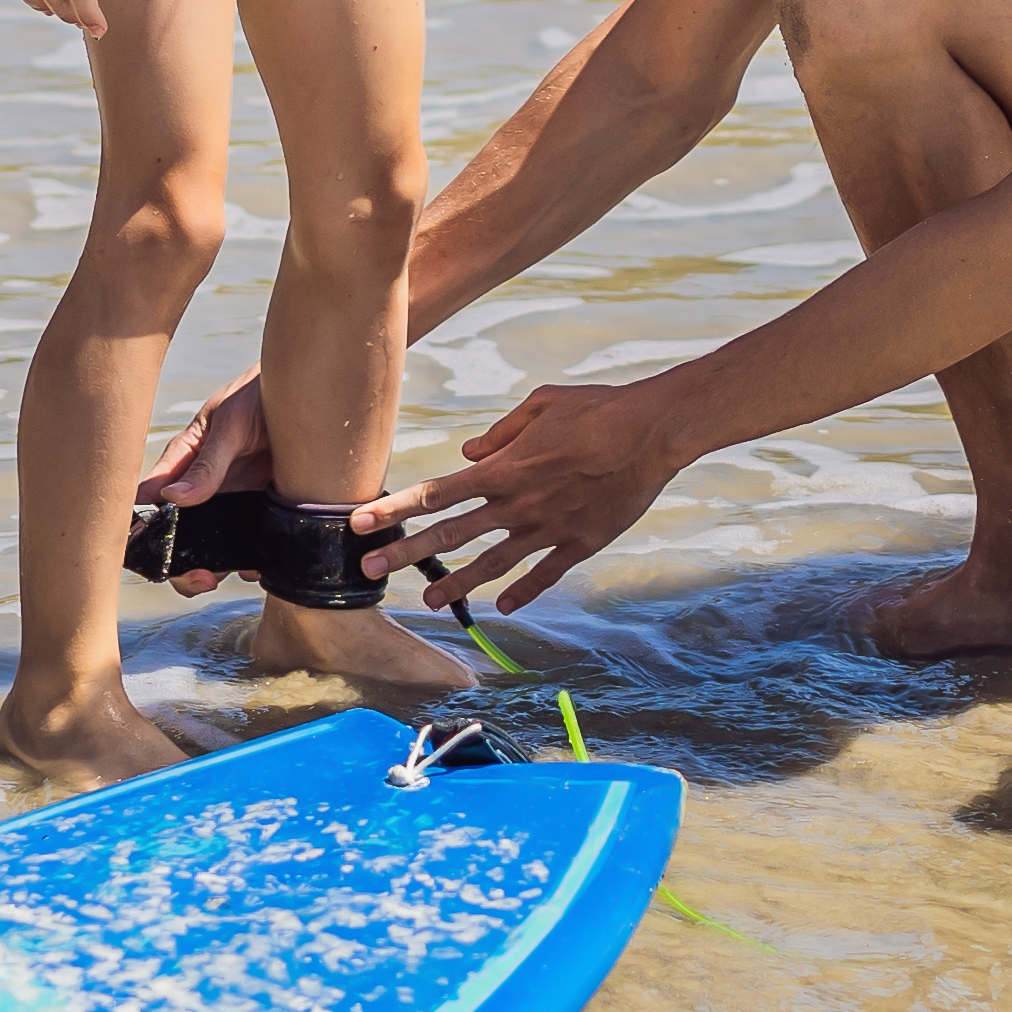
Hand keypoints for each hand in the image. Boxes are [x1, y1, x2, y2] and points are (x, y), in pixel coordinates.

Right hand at [139, 372, 271, 594]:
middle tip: (205, 578)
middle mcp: (200, 489)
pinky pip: (250, 546)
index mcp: (180, 466)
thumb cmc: (257, 396)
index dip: (143, 538)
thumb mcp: (229, 426)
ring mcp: (228, 502)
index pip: (147, 506)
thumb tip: (172, 499)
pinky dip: (254, 562)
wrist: (309, 394)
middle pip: (177, 541)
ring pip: (211, 549)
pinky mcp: (257, 510)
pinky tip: (265, 563)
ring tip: (237, 570)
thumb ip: (205, 464)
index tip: (156, 557)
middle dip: (184, 569)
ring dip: (218, 568)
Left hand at [361, 377, 683, 615]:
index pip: (435, 494)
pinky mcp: (581, 544)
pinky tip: (503, 608)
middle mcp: (518, 504)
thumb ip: (498, 433)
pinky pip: (544, 575)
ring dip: (456, 585)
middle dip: (405, 554)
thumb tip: (466, 450)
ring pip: (492, 566)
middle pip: (450, 535)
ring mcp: (549, 529)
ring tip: (428, 601)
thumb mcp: (540, 404)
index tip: (358, 524)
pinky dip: (522, 593)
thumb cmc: (596, 408)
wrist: (652, 432)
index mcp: (504, 468)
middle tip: (369, 570)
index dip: (393, 510)